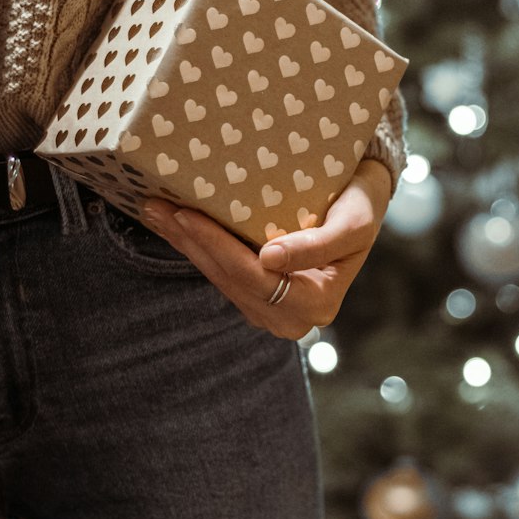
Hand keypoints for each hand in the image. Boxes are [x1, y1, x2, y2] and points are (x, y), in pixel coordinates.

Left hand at [141, 158, 392, 340]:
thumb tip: (268, 259)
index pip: (253, 276)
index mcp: (316, 303)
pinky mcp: (256, 295)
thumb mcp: (352, 224)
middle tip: (155, 207)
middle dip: (191, 243)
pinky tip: (174, 225)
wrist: (363, 200)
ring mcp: (271, 310)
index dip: (217, 246)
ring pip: (219, 278)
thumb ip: (316, 244)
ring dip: (186, 245)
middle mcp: (291, 317)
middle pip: (229, 280)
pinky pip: (221, 273)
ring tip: (155, 211)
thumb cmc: (362, 206)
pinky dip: (197, 247)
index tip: (185, 214)